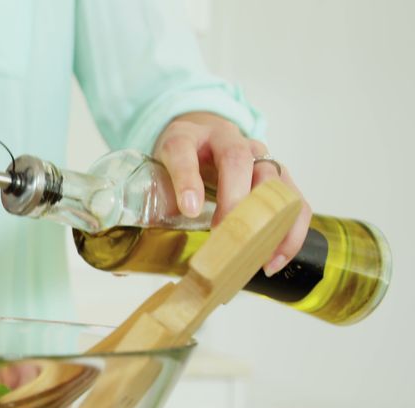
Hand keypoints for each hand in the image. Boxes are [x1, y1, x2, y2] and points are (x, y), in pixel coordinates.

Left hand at [153, 112, 312, 275]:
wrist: (202, 130)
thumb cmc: (177, 159)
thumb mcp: (153, 172)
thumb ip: (139, 213)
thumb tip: (121, 270)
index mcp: (184, 137)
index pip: (181, 150)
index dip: (187, 179)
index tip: (188, 208)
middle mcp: (225, 139)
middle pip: (236, 159)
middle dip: (233, 198)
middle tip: (224, 233)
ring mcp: (256, 154)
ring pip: (273, 176)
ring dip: (269, 217)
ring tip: (258, 255)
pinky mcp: (275, 173)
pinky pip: (293, 198)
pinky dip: (290, 228)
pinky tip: (275, 258)